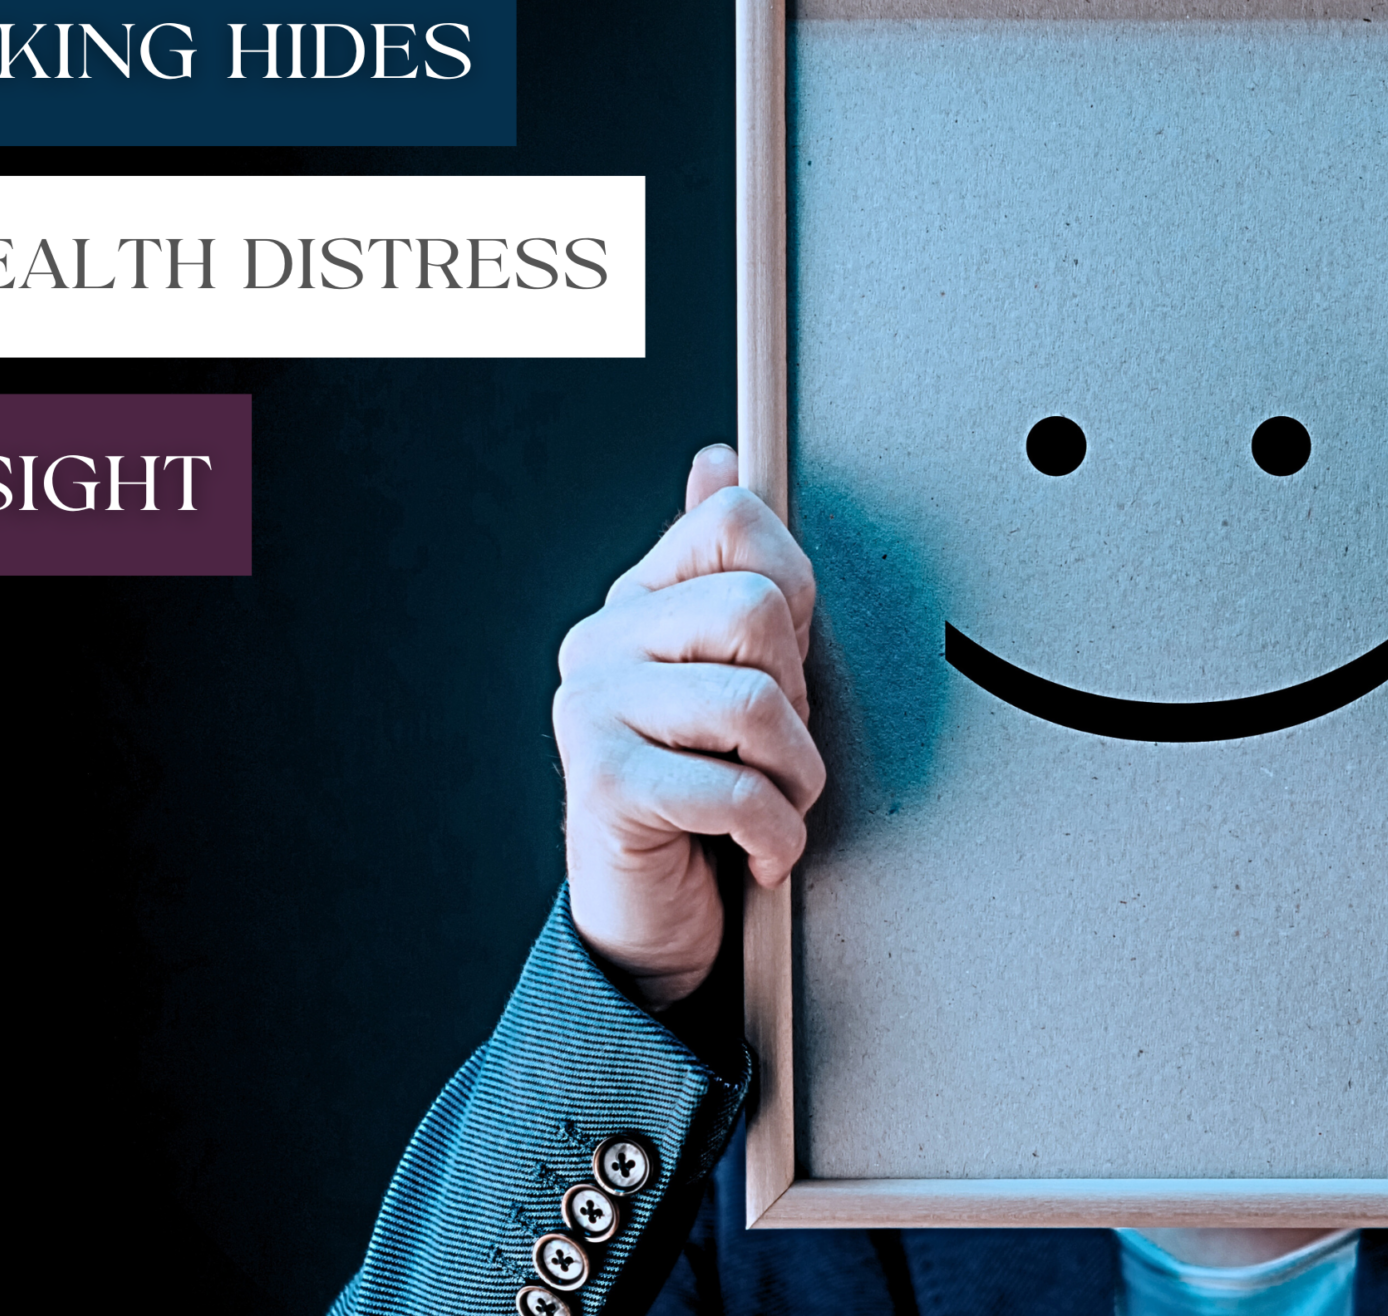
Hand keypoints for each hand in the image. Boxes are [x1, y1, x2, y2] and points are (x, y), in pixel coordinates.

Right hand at [553, 445, 825, 1008]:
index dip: (797, 595)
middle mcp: (601, 641)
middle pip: (758, 609)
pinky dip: (775, 836)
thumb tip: (715, 460)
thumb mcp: (732, 674)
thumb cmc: (708, 796)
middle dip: (796, 698)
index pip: (739, 521)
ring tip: (771, 804)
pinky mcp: (601, 785)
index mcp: (639, 600)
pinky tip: (758, 854)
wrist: (654, 927)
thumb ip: (725, 571)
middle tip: (771, 753)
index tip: (784, 667)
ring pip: (756, 701)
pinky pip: (737, 789)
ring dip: (795, 776)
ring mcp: (590, 709)